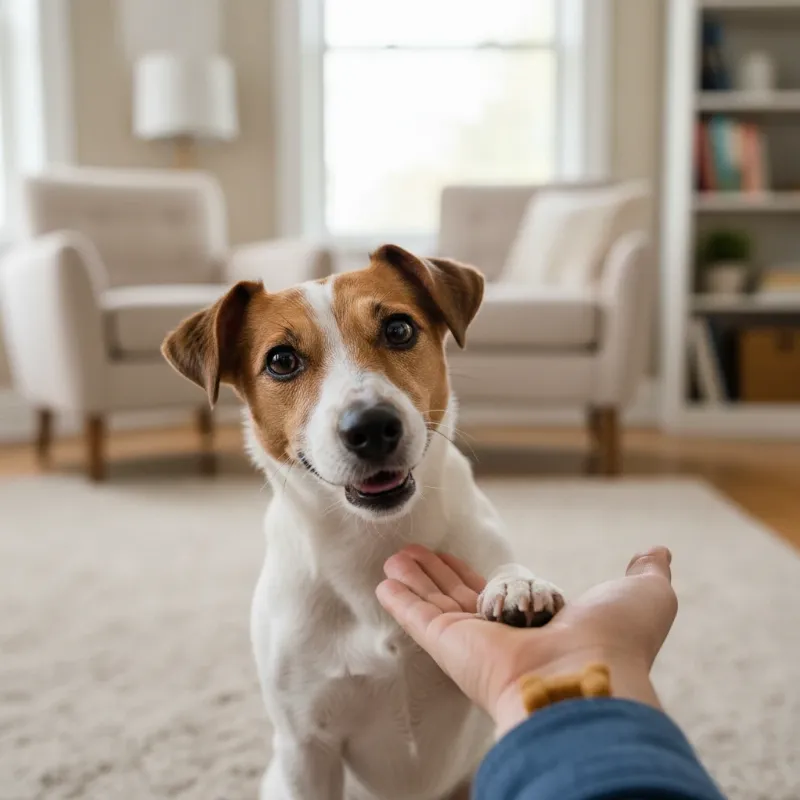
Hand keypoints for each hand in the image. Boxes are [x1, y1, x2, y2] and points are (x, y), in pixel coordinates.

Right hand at [376, 545, 676, 737]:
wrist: (588, 676)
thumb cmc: (618, 638)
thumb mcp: (643, 593)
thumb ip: (646, 571)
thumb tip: (657, 551)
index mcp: (539, 625)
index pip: (497, 594)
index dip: (474, 575)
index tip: (456, 558)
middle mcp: (502, 636)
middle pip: (458, 596)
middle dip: (437, 573)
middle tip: (415, 551)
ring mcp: (472, 641)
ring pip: (434, 603)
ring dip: (413, 579)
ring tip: (395, 556)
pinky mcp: (449, 644)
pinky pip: (416, 617)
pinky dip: (398, 600)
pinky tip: (384, 581)